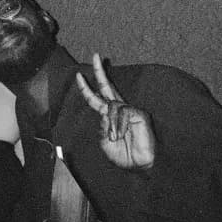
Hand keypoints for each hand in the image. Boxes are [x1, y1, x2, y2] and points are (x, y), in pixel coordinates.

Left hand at [76, 53, 155, 169]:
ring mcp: (129, 110)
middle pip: (107, 87)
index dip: (87, 88)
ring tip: (115, 138)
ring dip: (111, 124)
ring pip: (112, 106)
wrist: (142, 166)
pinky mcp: (138, 113)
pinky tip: (121, 135)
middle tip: (95, 55)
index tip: (79, 75)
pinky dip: (118, 125)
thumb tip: (105, 112)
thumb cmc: (124, 156)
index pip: (96, 99)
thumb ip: (102, 127)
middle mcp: (119, 110)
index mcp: (109, 117)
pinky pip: (122, 112)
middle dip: (100, 71)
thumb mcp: (105, 143)